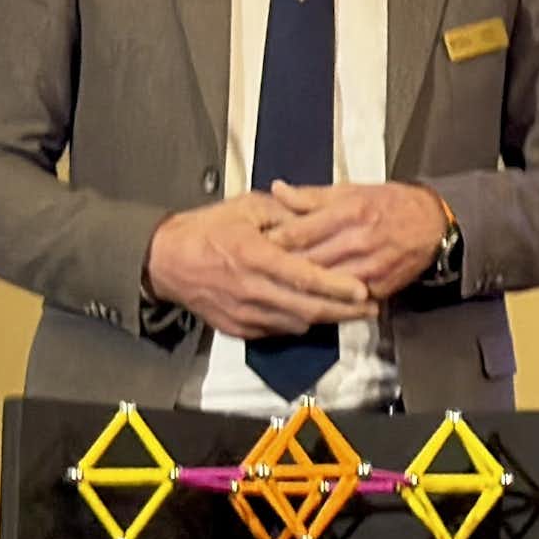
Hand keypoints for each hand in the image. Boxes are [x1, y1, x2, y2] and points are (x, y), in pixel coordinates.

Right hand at [145, 194, 373, 339]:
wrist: (166, 261)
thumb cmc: (208, 229)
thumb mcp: (247, 207)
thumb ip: (286, 212)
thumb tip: (320, 215)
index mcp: (254, 256)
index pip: (303, 276)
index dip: (336, 286)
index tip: (363, 290)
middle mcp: (250, 290)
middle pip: (306, 308)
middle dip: (343, 311)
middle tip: (372, 308)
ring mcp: (243, 313)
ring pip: (295, 323)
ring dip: (326, 320)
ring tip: (354, 313)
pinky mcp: (238, 328)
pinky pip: (278, 330)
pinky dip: (301, 323)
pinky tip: (319, 315)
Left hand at [263, 179, 450, 300]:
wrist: (431, 225)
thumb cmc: (390, 204)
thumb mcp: (351, 190)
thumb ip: (312, 196)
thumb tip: (278, 189)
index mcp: (350, 211)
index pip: (300, 231)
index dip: (273, 240)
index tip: (250, 245)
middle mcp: (358, 241)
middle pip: (306, 262)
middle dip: (278, 269)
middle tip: (252, 272)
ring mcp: (369, 268)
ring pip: (322, 286)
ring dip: (296, 290)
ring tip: (271, 291)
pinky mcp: (377, 289)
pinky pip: (342, 301)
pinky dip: (323, 302)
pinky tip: (304, 303)